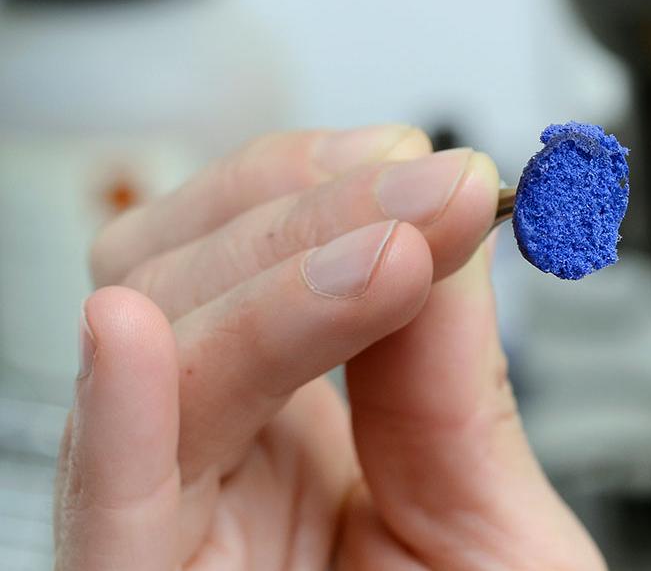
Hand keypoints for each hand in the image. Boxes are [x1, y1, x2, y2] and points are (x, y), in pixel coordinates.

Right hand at [54, 125, 604, 569]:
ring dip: (267, 274)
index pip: (255, 268)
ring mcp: (172, 533)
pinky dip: (121, 415)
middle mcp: (217, 478)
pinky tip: (141, 338)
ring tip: (391, 250)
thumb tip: (445, 217)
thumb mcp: (497, 524)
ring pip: (150, 355)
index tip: (442, 166)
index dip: (333, 194)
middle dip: (309, 212)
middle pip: (182, 282)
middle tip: (435, 184)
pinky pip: (104, 507)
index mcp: (294, 452)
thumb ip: (462, 388)